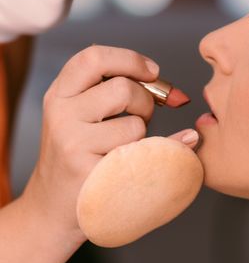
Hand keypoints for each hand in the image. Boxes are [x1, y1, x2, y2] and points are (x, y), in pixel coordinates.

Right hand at [20, 45, 197, 246]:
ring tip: (127, 144)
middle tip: (142, 117)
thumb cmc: (83, 152)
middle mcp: (61, 113)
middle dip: (146, 101)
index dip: (130, 60)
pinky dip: (146, 157)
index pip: (94, 57)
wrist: (53, 206)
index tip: (152, 72)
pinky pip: (139, 156)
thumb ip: (126, 91)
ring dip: (142, 134)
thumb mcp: (88, 114)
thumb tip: (180, 97)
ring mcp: (72, 143)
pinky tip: (129, 164)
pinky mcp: (88, 172)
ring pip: (134, 124)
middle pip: (123, 88)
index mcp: (61, 92)